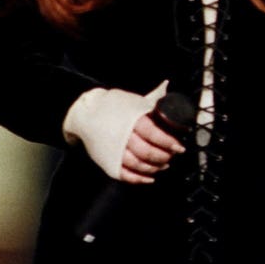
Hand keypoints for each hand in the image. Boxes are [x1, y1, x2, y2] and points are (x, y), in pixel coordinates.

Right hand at [64, 80, 184, 182]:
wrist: (85, 113)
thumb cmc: (113, 106)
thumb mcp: (133, 100)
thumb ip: (153, 97)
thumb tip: (167, 84)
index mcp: (132, 120)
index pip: (154, 134)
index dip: (169, 143)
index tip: (179, 147)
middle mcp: (123, 137)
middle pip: (148, 152)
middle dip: (164, 156)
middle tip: (172, 156)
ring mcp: (114, 151)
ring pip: (138, 164)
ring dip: (154, 168)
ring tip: (164, 165)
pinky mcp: (108, 161)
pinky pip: (125, 175)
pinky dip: (139, 179)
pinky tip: (149, 178)